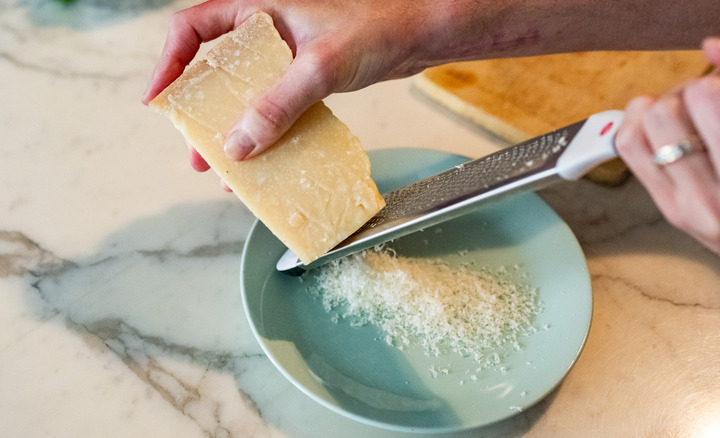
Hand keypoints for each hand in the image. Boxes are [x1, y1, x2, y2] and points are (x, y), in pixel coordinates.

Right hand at [141, 0, 456, 163]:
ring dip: (234, 129)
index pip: (192, 29)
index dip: (169, 64)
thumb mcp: (320, 66)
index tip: (159, 100)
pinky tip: (266, 157)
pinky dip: (266, 131)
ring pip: (245, 93)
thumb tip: (241, 143)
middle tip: (197, 150)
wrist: (418, 34)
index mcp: (258, 8)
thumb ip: (279, 104)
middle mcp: (266, 32)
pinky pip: (274, 106)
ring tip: (226, 166)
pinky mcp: (306, 77)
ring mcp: (286, 56)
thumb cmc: (377, 26)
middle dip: (202, 112)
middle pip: (215, 70)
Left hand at [615, 25, 719, 314]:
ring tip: (695, 119)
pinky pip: (630, 144)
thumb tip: (714, 50)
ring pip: (660, 115)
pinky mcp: (672, 211)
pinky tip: (664, 127)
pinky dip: (640, 121)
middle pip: (702, 94)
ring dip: (675, 104)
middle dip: (712, 88)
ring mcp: (707, 208)